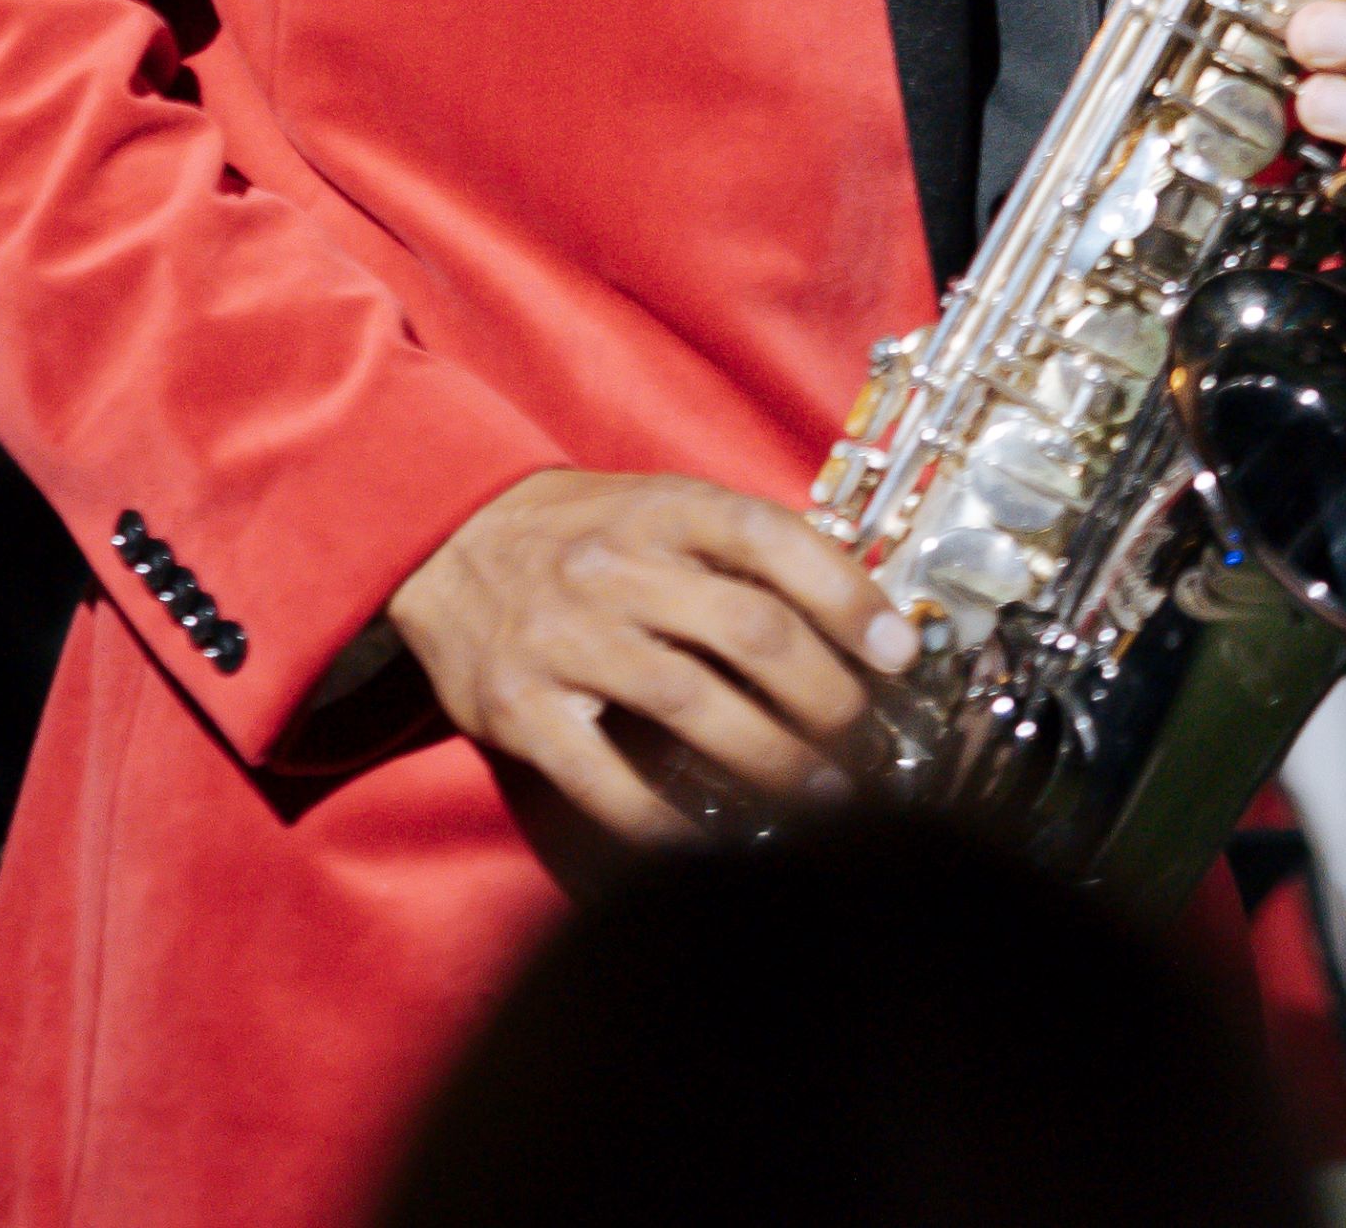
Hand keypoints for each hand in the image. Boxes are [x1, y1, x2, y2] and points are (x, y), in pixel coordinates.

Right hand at [389, 467, 915, 850]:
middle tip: (867, 742)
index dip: (847, 596)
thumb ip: (746, 552)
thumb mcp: (662, 508)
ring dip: (771, 758)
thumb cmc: (582, 532)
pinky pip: (602, 778)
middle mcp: (614, 566)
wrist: (445, 539)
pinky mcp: (518, 709)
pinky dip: (664, 819)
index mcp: (663, 508)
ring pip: (689, 703)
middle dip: (825, 696)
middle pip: (747, 630)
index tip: (900, 653)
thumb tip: (860, 615)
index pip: (772, 539)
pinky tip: (714, 838)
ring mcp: (562, 637)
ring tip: (820, 793)